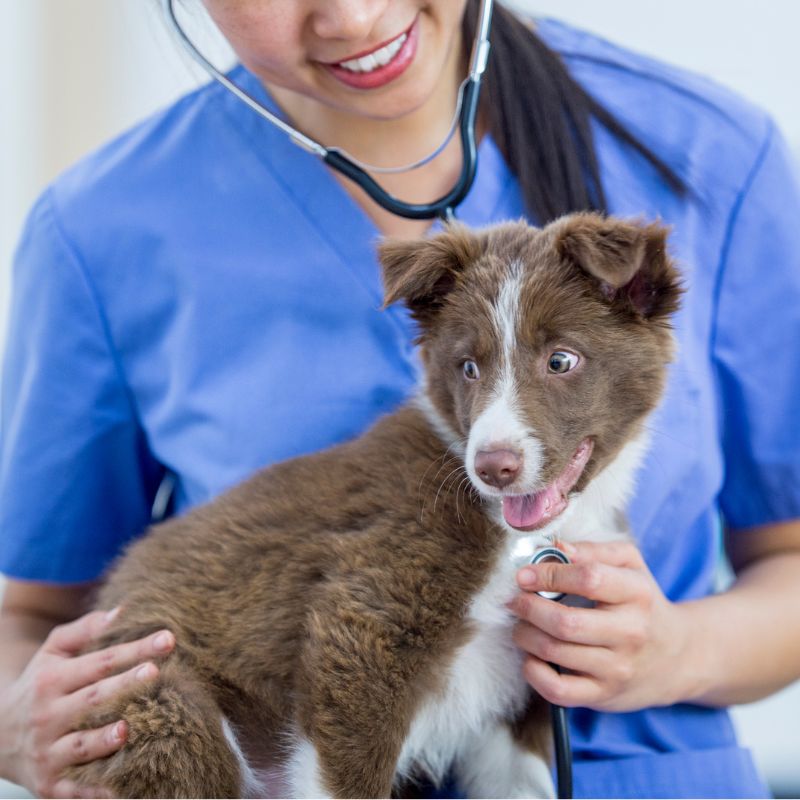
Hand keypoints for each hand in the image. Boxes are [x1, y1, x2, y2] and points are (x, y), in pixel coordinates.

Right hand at [0, 608, 174, 797]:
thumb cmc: (41, 684)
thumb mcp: (52, 653)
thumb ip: (85, 630)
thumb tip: (122, 611)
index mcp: (53, 680)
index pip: (101, 661)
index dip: (135, 649)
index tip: (169, 639)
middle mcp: (49, 716)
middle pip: (93, 699)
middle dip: (124, 686)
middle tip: (154, 672)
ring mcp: (49, 752)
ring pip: (80, 746)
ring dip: (104, 740)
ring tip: (128, 728)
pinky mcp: (51, 784)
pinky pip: (76, 790)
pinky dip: (96, 791)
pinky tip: (122, 789)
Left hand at [507, 540, 693, 711]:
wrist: (677, 657)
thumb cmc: (642, 603)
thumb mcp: (630, 565)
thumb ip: (593, 551)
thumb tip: (555, 547)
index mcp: (637, 593)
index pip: (588, 578)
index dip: (548, 573)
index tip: (524, 575)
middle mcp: (630, 632)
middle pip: (566, 621)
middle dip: (529, 608)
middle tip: (515, 600)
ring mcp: (617, 668)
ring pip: (555, 653)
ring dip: (525, 635)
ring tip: (521, 624)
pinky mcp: (604, 696)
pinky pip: (558, 690)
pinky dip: (534, 672)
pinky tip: (531, 657)